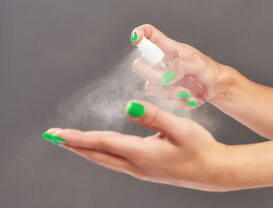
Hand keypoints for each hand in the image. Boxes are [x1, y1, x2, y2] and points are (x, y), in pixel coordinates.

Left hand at [44, 100, 229, 190]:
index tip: (56, 134)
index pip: (102, 143)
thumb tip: (128, 106)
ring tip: (70, 143)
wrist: (214, 171)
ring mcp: (141, 171)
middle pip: (97, 155)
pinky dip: (101, 154)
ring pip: (105, 160)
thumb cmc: (200, 148)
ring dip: (85, 150)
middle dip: (73, 146)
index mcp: (143, 154)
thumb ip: (154, 116)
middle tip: (53, 138)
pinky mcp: (147, 171)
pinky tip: (100, 150)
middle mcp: (137, 166)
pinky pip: (115, 162)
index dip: (77, 137)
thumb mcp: (181, 129)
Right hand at [130, 24, 229, 108]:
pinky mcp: (165, 94)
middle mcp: (160, 63)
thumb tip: (166, 77)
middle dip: (152, 75)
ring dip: (169, 92)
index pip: (149, 35)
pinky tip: (189, 98)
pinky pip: (162, 100)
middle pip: (139, 65)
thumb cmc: (207, 69)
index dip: (139, 34)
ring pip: (150, 87)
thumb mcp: (197, 63)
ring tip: (187, 92)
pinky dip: (176, 101)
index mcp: (168, 48)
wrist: (215, 87)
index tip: (136, 38)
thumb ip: (180, 66)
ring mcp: (161, 80)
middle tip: (168, 80)